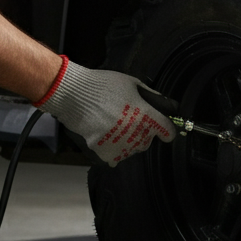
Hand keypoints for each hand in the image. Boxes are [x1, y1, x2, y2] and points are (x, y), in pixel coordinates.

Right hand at [34, 60, 176, 165]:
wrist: (73, 95)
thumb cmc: (103, 85)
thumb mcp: (132, 83)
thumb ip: (151, 96)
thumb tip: (165, 105)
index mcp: (144, 115)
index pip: (167, 131)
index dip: (167, 130)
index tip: (165, 130)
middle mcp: (135, 133)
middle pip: (148, 141)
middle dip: (144, 133)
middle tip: (131, 119)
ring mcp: (119, 145)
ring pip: (132, 150)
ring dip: (129, 142)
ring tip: (116, 126)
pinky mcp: (103, 152)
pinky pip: (115, 157)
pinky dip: (113, 149)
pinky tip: (107, 136)